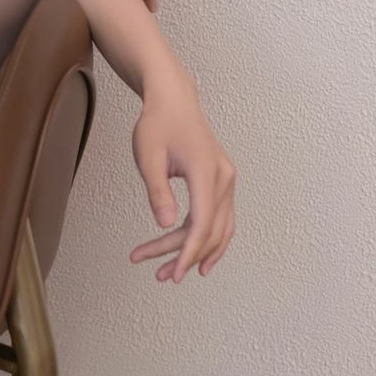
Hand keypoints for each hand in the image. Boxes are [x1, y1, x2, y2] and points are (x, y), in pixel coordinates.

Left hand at [130, 73, 236, 282]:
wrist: (173, 100)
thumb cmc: (158, 124)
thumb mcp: (148, 156)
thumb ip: (158, 191)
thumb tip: (165, 225)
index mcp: (205, 172)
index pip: (201, 223)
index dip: (188, 253)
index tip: (173, 274)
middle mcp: (224, 178)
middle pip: (211, 230)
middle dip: (185, 256)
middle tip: (159, 275)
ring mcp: (227, 180)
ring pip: (220, 228)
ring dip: (198, 253)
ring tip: (168, 272)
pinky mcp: (222, 182)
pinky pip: (222, 219)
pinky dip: (212, 240)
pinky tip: (199, 258)